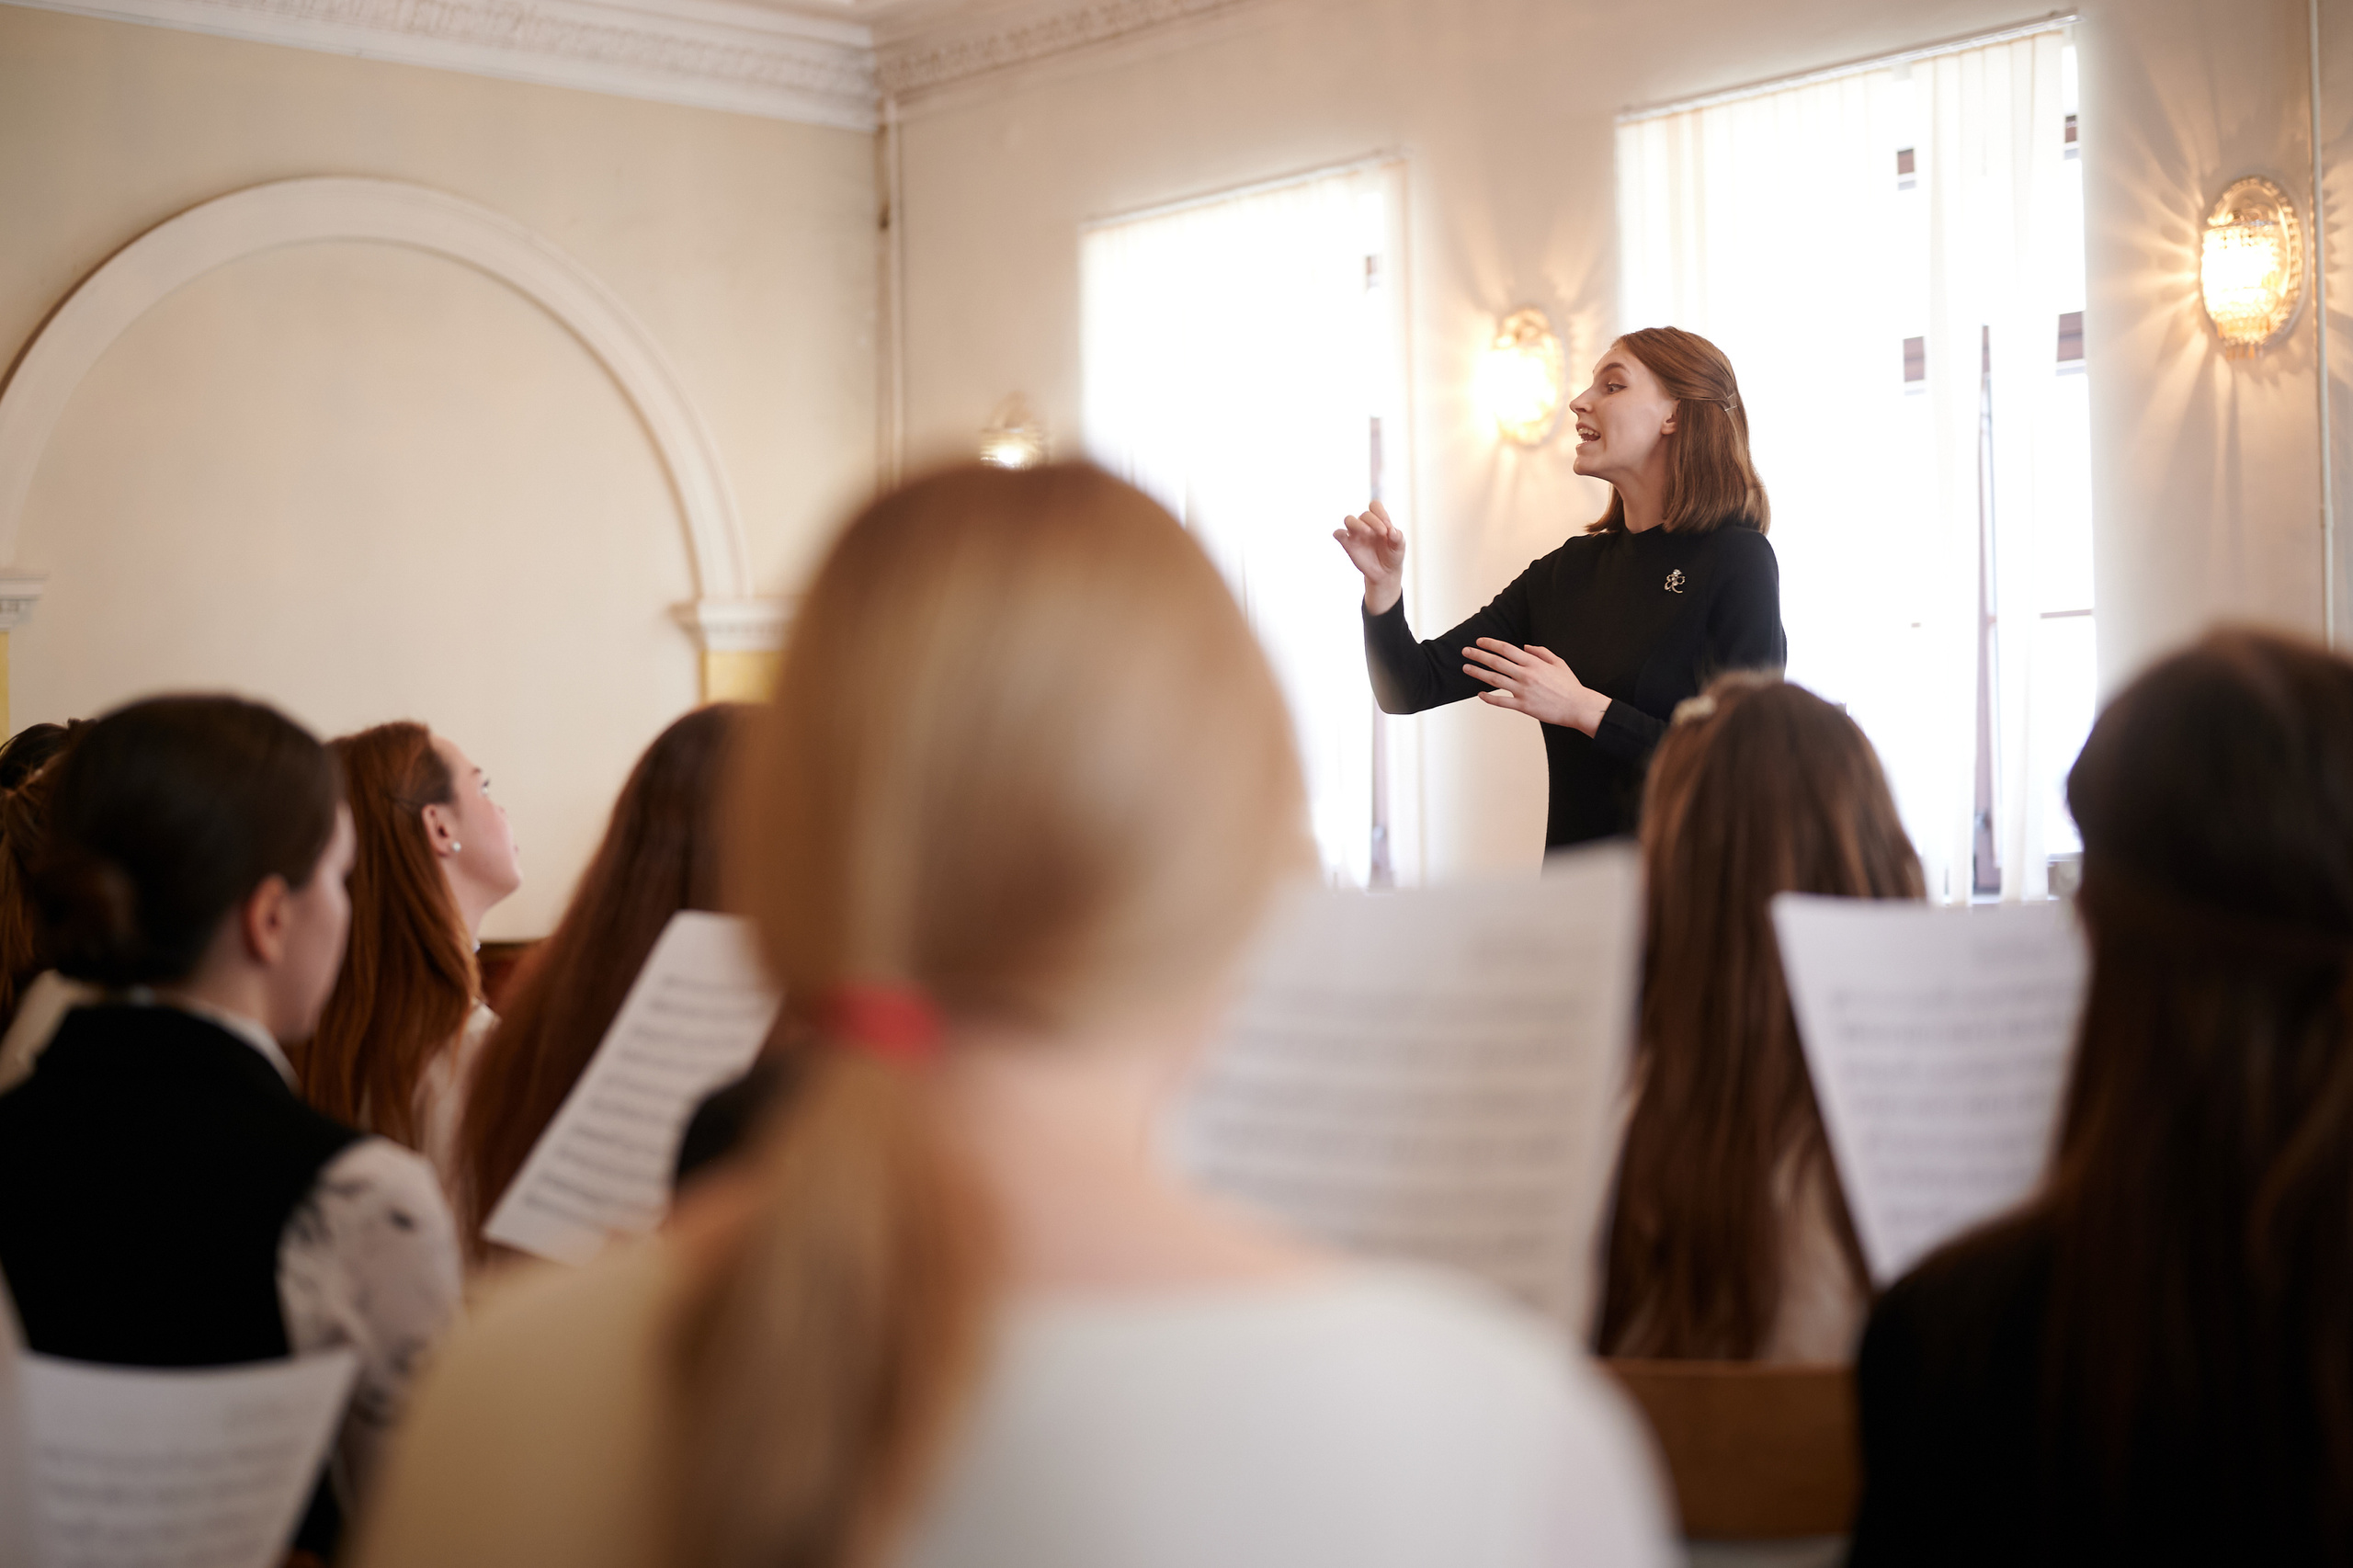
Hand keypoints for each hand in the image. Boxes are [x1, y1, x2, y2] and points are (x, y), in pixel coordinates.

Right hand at [1334, 499, 1405, 614]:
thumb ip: (1398, 537)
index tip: (1388, 527)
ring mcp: (1356, 534)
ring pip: (1349, 519)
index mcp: (1378, 520)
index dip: (1381, 513)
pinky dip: (1339, 533)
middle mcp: (1365, 524)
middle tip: (1383, 533)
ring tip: (1367, 532)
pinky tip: (1344, 536)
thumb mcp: (1400, 546)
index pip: (1375, 506)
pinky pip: (1339, 534)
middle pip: (1365, 514)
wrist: (1385, 572)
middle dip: (1374, 521)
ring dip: (1357, 523)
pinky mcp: (1348, 544)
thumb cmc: (1393, 555)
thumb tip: (1392, 530)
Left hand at [1463, 639, 1610, 734]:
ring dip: (1478, 673)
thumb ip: (1541, 652)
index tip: (1479, 641)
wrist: (1578, 706)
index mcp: (1534, 663)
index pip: (1506, 649)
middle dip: (1478, 655)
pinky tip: (1480, 694)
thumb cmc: (1569, 684)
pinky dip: (1489, 698)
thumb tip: (1524, 647)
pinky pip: (1501, 702)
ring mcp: (1523, 691)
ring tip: (1466, 668)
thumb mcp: (1558, 662)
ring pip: (1494, 680)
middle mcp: (1526, 675)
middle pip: (1496, 662)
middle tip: (1465, 651)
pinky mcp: (1523, 706)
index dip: (1490, 643)